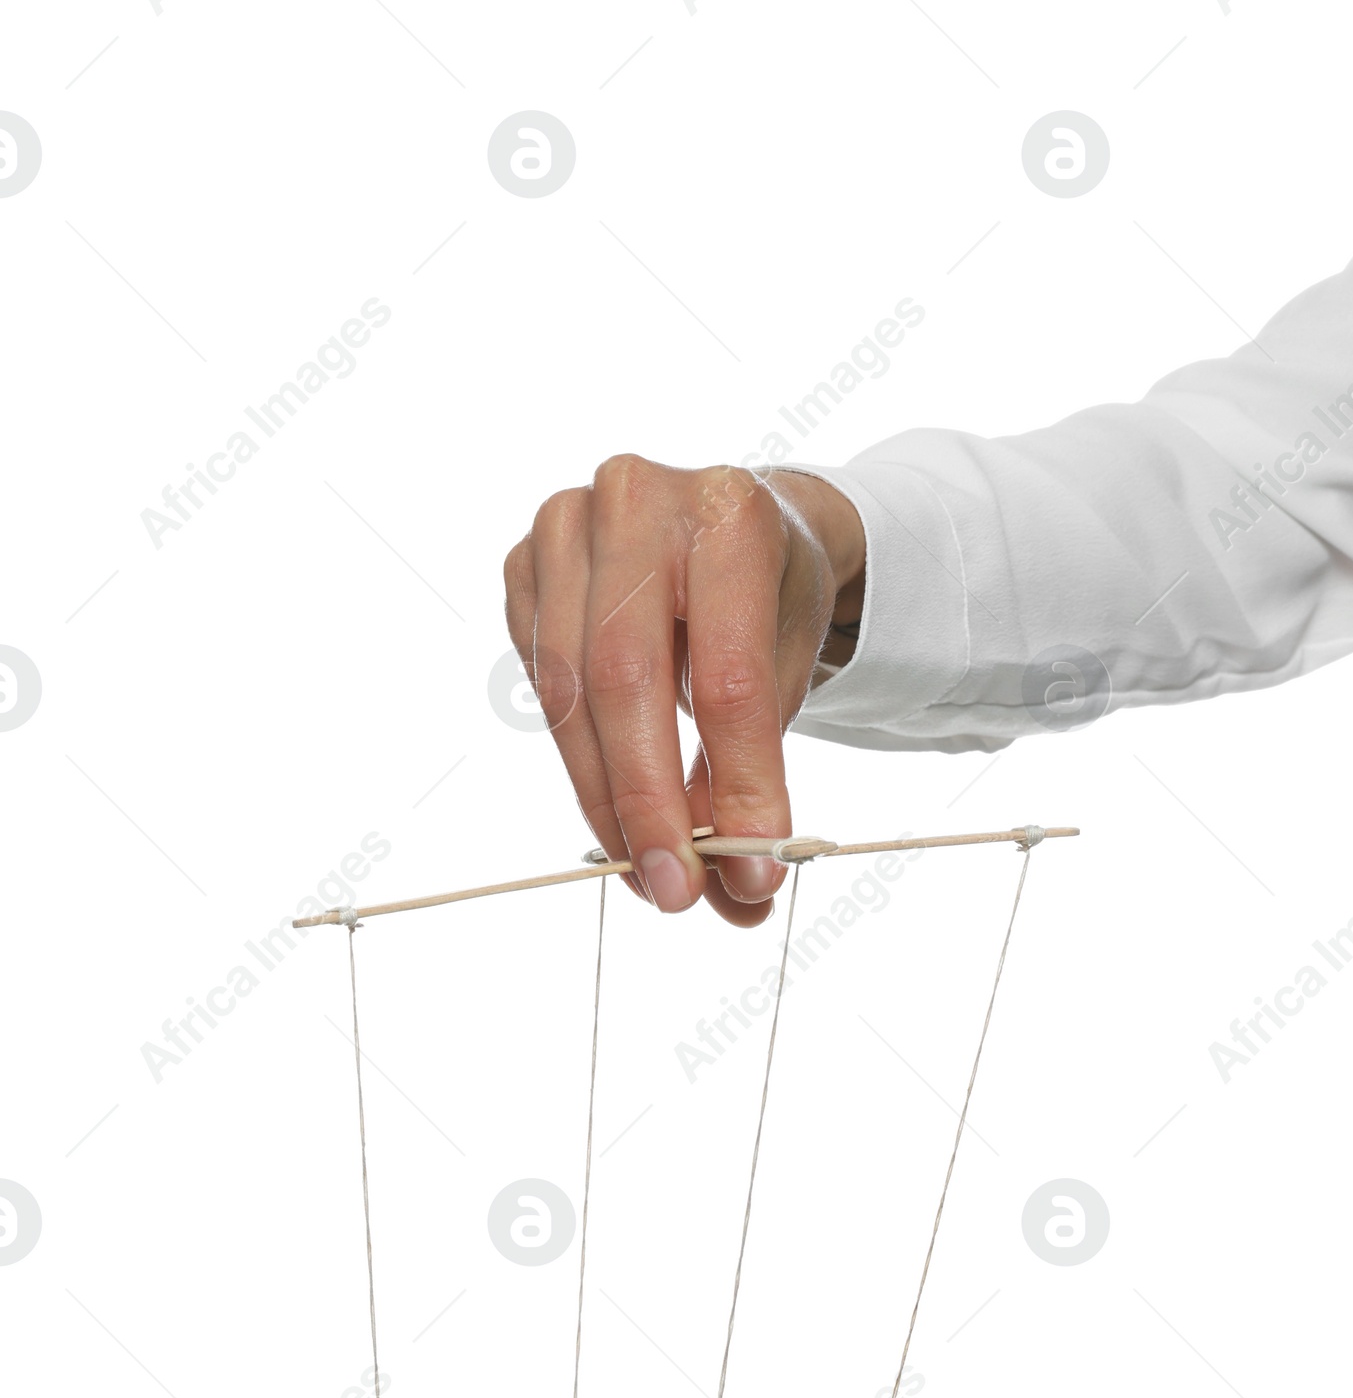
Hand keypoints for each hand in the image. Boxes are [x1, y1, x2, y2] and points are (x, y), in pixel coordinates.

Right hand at [503, 458, 865, 926]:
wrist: (724, 529)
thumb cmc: (762, 602)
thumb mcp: (786, 672)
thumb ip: (756, 774)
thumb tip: (738, 896)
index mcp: (729, 515)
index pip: (729, 676)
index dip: (737, 784)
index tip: (749, 872)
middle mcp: (637, 502)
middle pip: (624, 682)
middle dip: (648, 805)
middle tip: (676, 892)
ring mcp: (565, 525)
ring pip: (568, 691)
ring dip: (604, 798)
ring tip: (646, 866)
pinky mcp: (522, 562)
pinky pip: (539, 682)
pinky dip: (577, 754)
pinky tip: (612, 795)